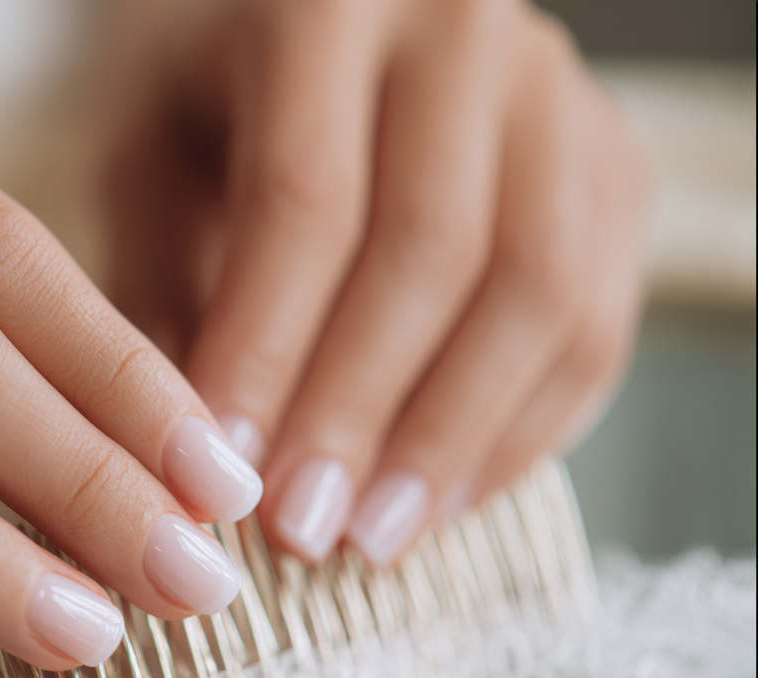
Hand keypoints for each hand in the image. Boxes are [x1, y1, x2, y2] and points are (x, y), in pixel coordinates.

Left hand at [101, 0, 647, 564]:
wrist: (329, 32)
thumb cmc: (215, 102)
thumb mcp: (150, 158)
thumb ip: (154, 286)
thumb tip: (181, 461)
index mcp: (327, 11)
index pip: (306, 200)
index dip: (266, 350)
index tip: (221, 472)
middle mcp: (464, 34)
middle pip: (435, 249)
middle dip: (359, 411)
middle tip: (299, 527)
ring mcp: (559, 98)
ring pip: (542, 292)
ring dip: (452, 439)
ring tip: (370, 538)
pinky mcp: (613, 168)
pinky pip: (598, 320)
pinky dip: (524, 429)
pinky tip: (441, 498)